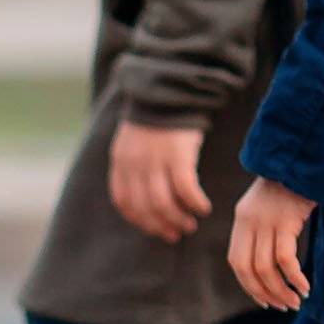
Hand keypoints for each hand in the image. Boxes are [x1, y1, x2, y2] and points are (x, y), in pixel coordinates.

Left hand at [106, 119, 211, 242]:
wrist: (171, 89)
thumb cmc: (157, 117)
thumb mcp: (133, 141)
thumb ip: (133, 165)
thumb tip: (144, 195)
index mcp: (121, 162)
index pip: (123, 202)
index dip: (138, 220)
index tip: (153, 228)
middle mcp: (135, 165)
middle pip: (144, 208)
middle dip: (159, 226)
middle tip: (174, 234)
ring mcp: (155, 161)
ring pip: (162, 204)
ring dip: (177, 219)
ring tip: (188, 225)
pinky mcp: (178, 156)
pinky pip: (185, 189)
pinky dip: (194, 203)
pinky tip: (203, 208)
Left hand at [228, 177, 315, 311]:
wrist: (306, 156)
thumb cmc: (293, 183)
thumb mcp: (269, 205)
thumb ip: (263, 230)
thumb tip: (269, 265)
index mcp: (242, 220)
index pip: (237, 262)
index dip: (248, 285)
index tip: (264, 300)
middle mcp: (249, 222)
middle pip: (249, 269)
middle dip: (265, 293)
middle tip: (283, 306)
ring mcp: (266, 221)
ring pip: (266, 268)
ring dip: (281, 290)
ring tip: (296, 301)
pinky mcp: (286, 220)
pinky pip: (285, 258)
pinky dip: (294, 276)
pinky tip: (305, 285)